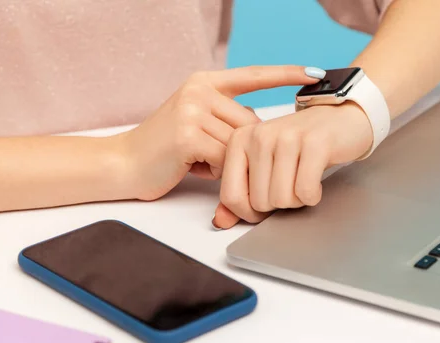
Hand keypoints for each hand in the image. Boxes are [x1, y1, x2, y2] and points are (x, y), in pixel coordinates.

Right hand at [113, 66, 319, 200]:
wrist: (123, 164)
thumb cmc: (165, 150)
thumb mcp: (197, 124)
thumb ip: (226, 120)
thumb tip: (260, 130)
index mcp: (204, 82)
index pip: (253, 75)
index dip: (286, 74)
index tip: (316, 74)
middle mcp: (199, 90)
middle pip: (249, 122)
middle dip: (238, 148)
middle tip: (206, 156)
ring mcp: (193, 109)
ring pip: (239, 142)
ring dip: (224, 161)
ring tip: (195, 160)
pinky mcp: (189, 133)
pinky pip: (224, 157)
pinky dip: (213, 169)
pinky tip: (190, 165)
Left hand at [213, 102, 372, 228]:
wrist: (340, 119)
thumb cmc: (299, 146)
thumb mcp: (263, 166)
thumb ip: (240, 194)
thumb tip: (221, 222)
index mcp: (239, 140)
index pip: (231, 197)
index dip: (249, 213)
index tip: (265, 204)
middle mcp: (259, 136)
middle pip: (260, 202)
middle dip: (279, 204)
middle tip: (291, 184)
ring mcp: (286, 137)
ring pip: (282, 199)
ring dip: (297, 200)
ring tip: (303, 179)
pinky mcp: (315, 143)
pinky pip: (305, 191)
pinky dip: (313, 195)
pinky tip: (316, 181)